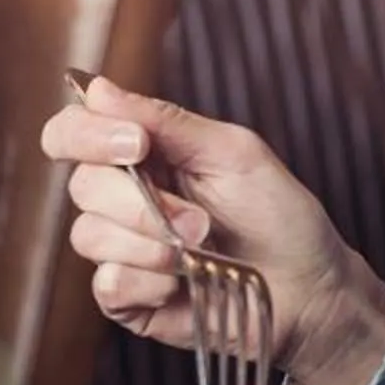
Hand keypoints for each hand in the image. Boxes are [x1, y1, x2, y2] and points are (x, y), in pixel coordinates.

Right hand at [45, 77, 384, 384]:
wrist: (310, 289)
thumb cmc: (279, 214)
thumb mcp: (233, 155)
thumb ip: (166, 122)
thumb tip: (97, 88)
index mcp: (144, 154)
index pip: (74, 132)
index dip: (86, 134)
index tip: (135, 144)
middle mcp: (123, 198)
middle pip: (82, 185)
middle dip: (140, 202)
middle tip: (200, 220)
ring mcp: (122, 249)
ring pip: (90, 235)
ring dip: (152, 244)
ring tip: (201, 249)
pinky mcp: (127, 297)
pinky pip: (108, 284)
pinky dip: (150, 281)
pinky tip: (185, 283)